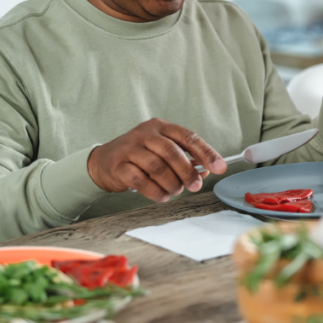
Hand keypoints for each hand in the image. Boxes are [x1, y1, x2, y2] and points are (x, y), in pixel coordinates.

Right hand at [87, 118, 225, 201]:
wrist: (103, 161)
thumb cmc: (140, 156)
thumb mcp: (162, 150)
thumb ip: (184, 158)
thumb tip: (207, 171)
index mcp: (160, 126)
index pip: (188, 136)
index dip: (206, 152)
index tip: (219, 167)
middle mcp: (145, 134)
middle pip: (172, 152)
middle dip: (187, 172)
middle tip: (195, 186)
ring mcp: (129, 148)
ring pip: (157, 167)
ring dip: (171, 183)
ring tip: (175, 191)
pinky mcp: (118, 166)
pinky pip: (141, 180)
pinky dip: (155, 191)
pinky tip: (162, 196)